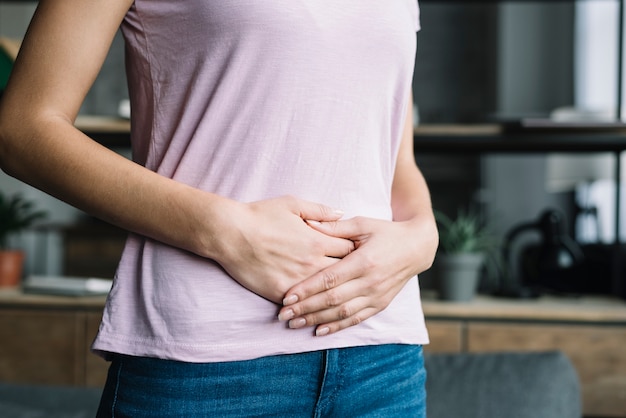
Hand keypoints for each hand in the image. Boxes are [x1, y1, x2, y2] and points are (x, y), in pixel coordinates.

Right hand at [211, 195, 354, 303]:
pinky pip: (304, 304)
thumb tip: (341, 213)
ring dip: (335, 293)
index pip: (350, 250)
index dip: (356, 251)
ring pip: (326, 293)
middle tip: (357, 276)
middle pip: (344, 274)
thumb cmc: (260, 215)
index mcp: (317, 240)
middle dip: (351, 274)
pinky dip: (312, 305)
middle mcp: (311, 263)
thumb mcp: (292, 204)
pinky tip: (319, 307)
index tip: (360, 253)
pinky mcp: (281, 292)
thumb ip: (320, 210)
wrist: (229, 233)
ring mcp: (297, 280)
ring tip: (344, 295)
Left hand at [277, 214, 437, 335]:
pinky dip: (337, 327)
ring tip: (294, 323)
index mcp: (363, 261)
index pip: (330, 279)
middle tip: (283, 315)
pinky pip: (356, 319)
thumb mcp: (363, 223)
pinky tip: (319, 331)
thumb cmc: (386, 232)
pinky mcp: (380, 304)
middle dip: (305, 308)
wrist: (417, 248)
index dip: (307, 289)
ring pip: (342, 313)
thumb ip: (335, 227)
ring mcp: (376, 295)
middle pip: (332, 299)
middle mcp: (370, 282)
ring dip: (316, 320)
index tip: (287, 296)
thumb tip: (309, 224)